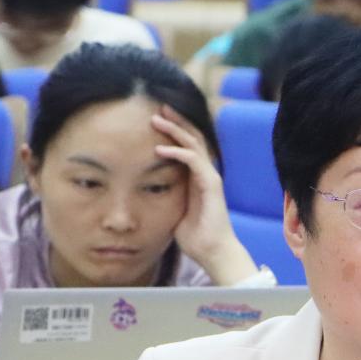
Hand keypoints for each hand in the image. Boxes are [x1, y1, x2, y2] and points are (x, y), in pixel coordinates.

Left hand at [151, 106, 256, 283]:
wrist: (213, 252)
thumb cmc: (195, 237)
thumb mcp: (175, 210)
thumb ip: (168, 196)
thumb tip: (147, 190)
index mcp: (198, 178)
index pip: (188, 146)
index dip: (175, 131)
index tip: (157, 120)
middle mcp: (206, 173)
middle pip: (193, 138)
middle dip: (176, 121)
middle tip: (159, 107)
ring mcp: (210, 177)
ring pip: (194, 143)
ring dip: (175, 130)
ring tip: (156, 120)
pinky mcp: (212, 184)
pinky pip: (194, 161)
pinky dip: (177, 152)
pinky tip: (160, 149)